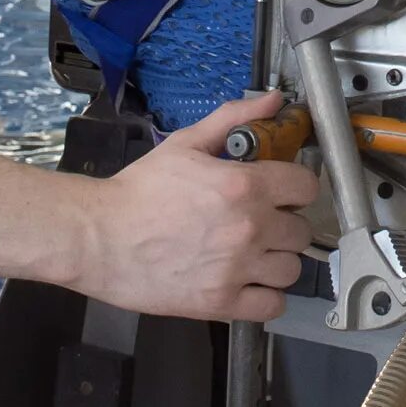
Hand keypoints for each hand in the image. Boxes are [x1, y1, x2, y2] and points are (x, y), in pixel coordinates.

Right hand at [81, 93, 318, 319]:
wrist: (99, 237)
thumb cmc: (139, 190)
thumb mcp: (185, 143)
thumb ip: (233, 118)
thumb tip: (272, 101)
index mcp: (244, 186)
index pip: (306, 187)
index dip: (296, 187)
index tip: (283, 192)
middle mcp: (249, 228)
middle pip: (302, 231)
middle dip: (286, 223)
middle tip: (262, 222)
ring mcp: (237, 269)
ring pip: (292, 270)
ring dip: (278, 261)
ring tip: (255, 254)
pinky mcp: (221, 302)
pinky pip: (272, 305)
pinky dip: (266, 296)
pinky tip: (249, 283)